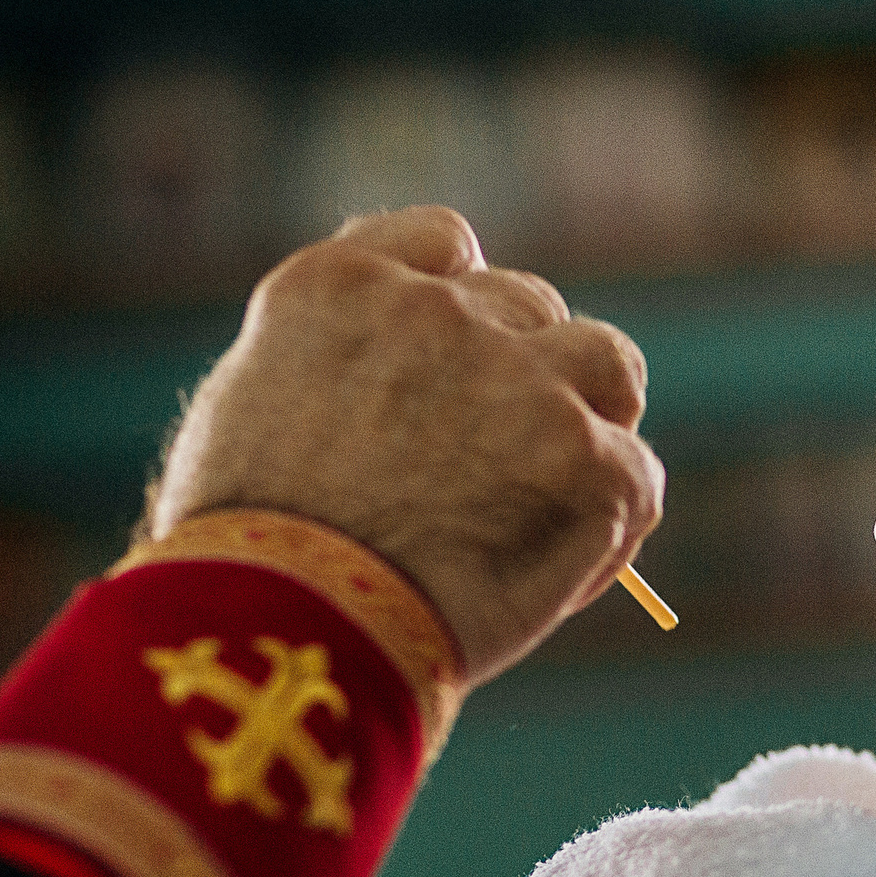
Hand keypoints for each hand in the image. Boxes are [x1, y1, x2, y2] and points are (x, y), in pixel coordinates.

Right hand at [146, 207, 663, 682]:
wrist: (278, 630)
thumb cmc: (241, 559)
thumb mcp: (247, 418)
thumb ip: (330, 365)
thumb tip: (396, 372)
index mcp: (339, 286)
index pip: (447, 246)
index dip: (467, 303)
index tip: (462, 356)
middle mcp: (433, 310)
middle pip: (529, 307)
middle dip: (521, 373)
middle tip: (499, 462)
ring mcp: (516, 377)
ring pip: (604, 362)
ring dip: (594, 416)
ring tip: (556, 492)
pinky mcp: (580, 453)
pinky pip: (634, 473)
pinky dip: (612, 521)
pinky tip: (567, 573)